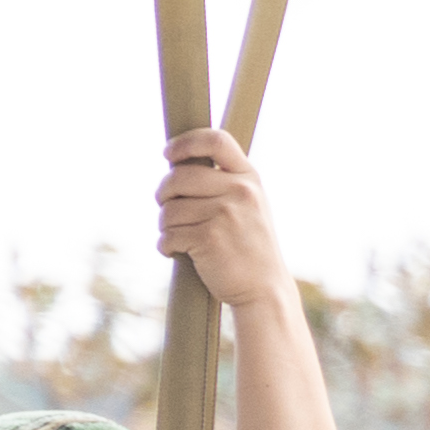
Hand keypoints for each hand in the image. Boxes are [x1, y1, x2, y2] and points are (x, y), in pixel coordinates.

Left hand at [157, 130, 294, 316]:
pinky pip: (167, 234)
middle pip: (178, 176)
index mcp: (250, 178)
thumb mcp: (249, 206)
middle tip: (170, 209)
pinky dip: (167, 246)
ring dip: (166, 226)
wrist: (265, 288)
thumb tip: (176, 164)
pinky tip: (180, 252)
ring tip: (183, 237)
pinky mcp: (209, 237)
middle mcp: (241, 191)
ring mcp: (226, 213)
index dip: (185, 143)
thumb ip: (222, 182)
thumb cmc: (249, 246)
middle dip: (164, 194)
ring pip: (168, 209)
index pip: (216, 140)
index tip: (170, 155)